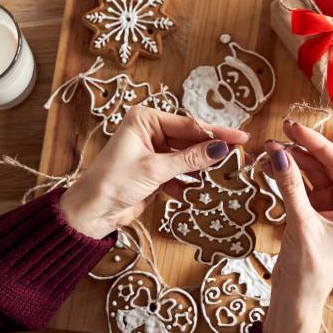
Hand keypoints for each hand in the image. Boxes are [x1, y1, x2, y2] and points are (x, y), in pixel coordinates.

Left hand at [58, 107, 248, 239]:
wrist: (92, 212)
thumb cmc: (114, 182)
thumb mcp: (156, 168)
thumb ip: (190, 159)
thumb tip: (221, 149)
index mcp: (145, 120)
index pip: (188, 124)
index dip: (215, 132)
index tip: (240, 137)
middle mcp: (149, 132)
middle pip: (189, 140)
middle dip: (211, 151)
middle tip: (239, 157)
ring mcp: (152, 152)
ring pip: (186, 158)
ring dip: (201, 170)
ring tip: (225, 176)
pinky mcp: (154, 172)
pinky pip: (179, 173)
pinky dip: (188, 183)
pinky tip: (200, 192)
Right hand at [259, 120, 332, 332]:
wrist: (296, 302)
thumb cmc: (308, 270)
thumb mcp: (300, 224)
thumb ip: (290, 186)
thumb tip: (278, 152)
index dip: (316, 142)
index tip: (294, 127)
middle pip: (323, 165)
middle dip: (300, 149)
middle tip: (277, 133)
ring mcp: (328, 208)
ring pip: (309, 174)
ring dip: (290, 161)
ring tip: (268, 149)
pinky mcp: (310, 214)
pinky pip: (298, 186)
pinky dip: (284, 176)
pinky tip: (269, 166)